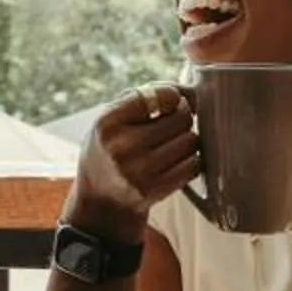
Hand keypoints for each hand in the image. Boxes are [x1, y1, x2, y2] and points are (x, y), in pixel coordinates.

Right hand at [67, 82, 198, 244]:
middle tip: (174, 123)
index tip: (170, 101)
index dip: (172, 96)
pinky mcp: (153, 191)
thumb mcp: (111, 118)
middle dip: (183, 117)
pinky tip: (178, 160)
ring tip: (174, 142)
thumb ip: (143, 97)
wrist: (99, 198)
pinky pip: (192, 166)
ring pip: (190, 142)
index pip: (157, 96)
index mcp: (107, 123)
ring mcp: (138, 172)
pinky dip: (191, 160)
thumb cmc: (111, 147)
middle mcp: (121, 147)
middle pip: (179, 119)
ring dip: (188, 139)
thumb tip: (190, 92)